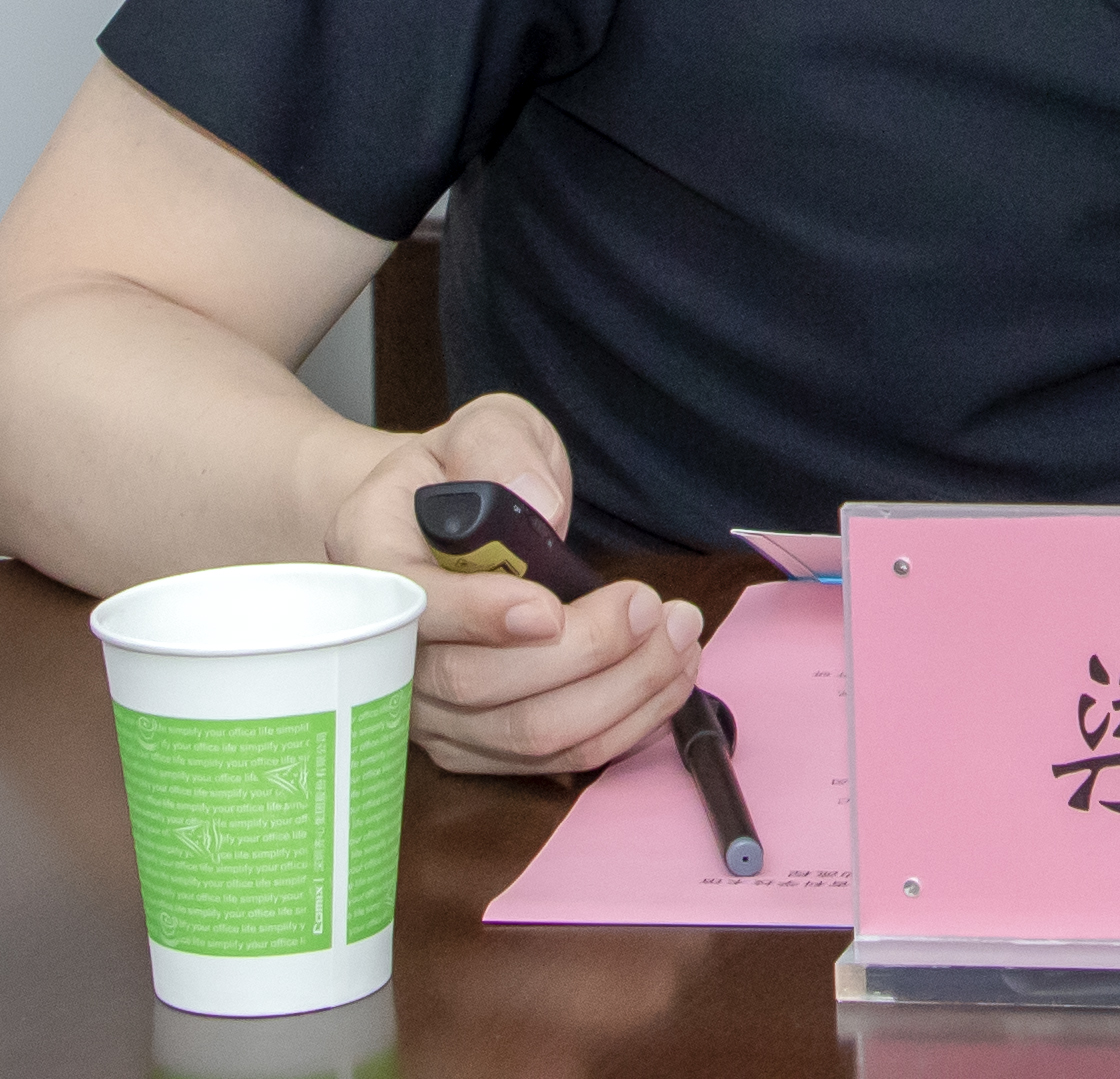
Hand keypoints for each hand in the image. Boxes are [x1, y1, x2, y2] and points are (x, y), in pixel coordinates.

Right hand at [324, 392, 704, 776]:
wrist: (434, 526)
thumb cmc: (462, 472)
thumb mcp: (480, 427)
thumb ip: (499, 448)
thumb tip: (541, 505)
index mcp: (372, 559)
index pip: (415, 609)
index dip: (480, 617)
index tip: (551, 609)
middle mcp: (386, 653)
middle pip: (476, 685)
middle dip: (582, 652)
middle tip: (653, 606)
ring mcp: (428, 709)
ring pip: (523, 734)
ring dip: (617, 694)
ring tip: (680, 638)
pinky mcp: (473, 742)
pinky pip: (549, 758)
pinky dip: (619, 724)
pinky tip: (667, 679)